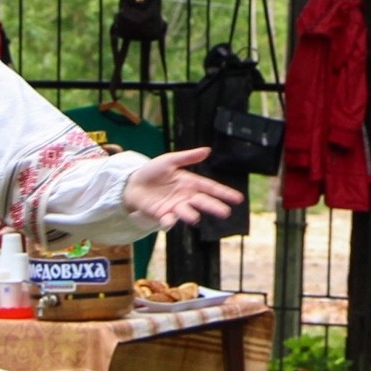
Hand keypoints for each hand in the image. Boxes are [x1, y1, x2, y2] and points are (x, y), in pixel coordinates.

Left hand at [122, 147, 244, 228]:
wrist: (133, 183)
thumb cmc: (152, 171)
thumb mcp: (170, 160)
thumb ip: (188, 157)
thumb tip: (207, 150)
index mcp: (190, 182)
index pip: (210, 188)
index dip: (223, 193)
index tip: (238, 199)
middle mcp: (185, 196)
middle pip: (202, 201)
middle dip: (213, 207)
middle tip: (225, 212)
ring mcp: (174, 206)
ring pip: (186, 211)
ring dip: (190, 214)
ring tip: (195, 218)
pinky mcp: (162, 213)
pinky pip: (168, 218)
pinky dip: (169, 220)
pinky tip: (170, 219)